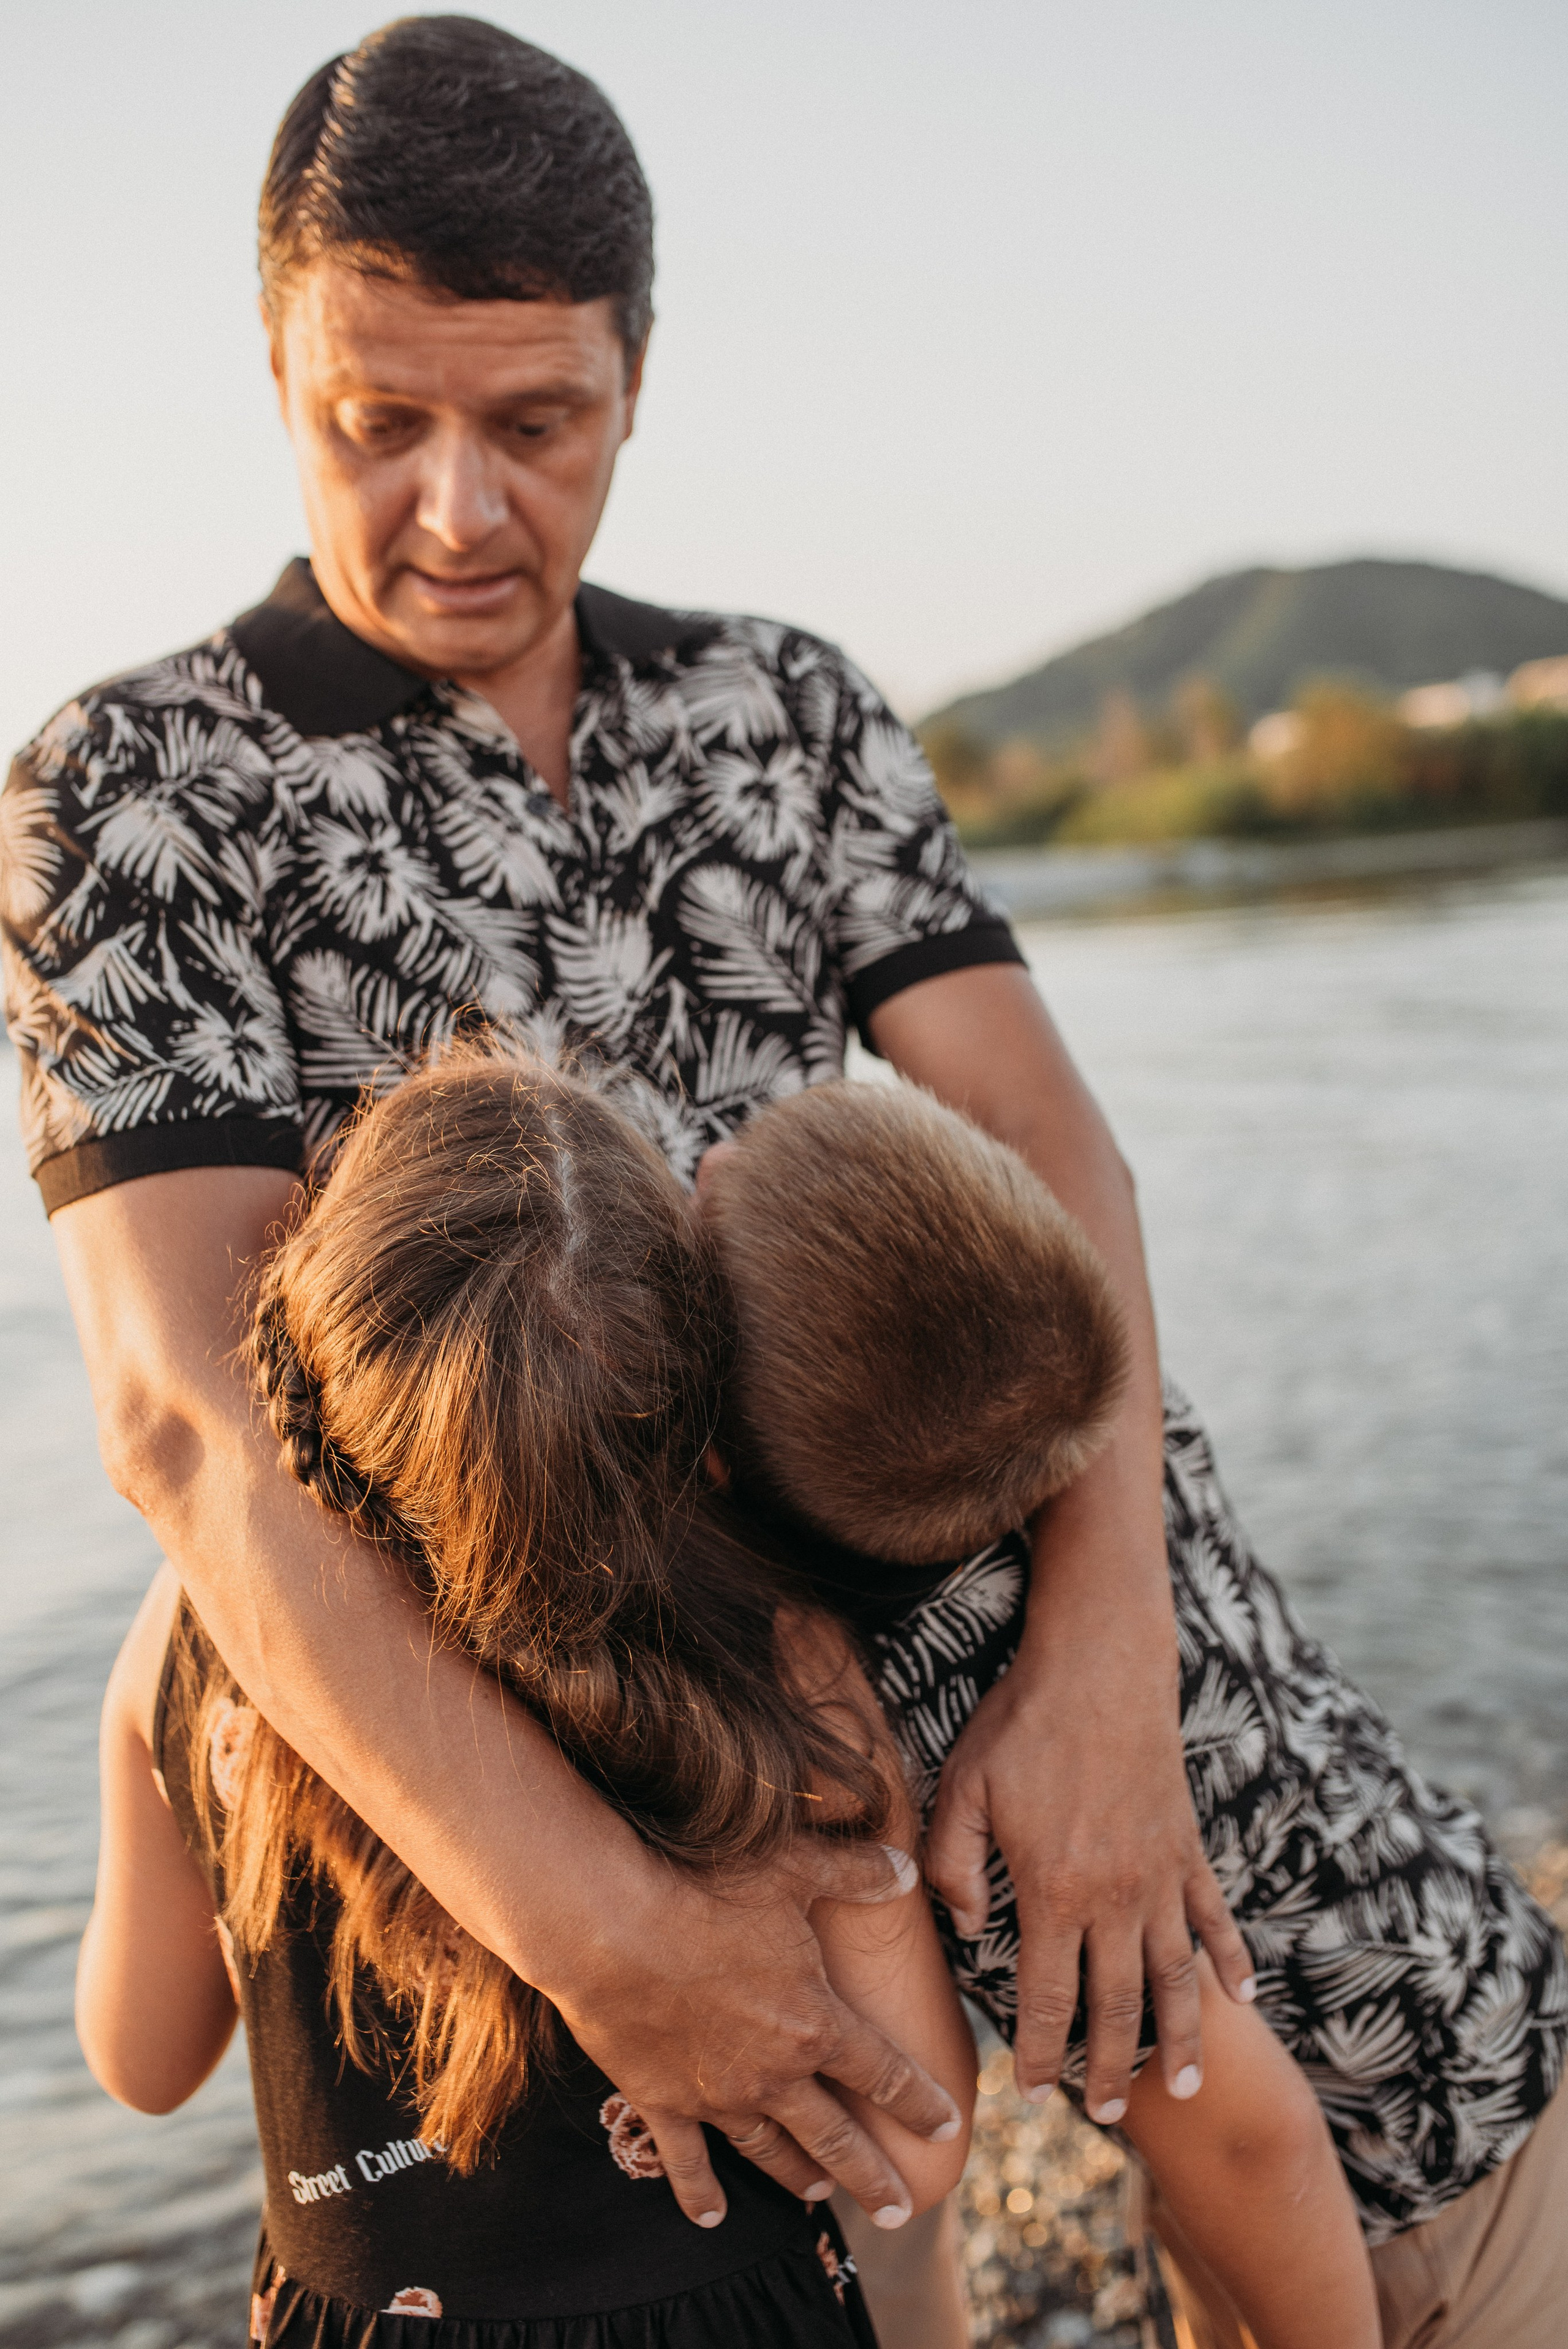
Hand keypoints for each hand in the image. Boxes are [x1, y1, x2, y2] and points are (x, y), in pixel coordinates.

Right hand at [548, 1839, 961, 2228]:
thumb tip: (908, 1869)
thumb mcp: (793, 1866)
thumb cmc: (707, 1888)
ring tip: (820, 2196)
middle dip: (873, 2176)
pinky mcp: (663, 2102)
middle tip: (901, 2213)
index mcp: (815, 2022)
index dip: (920, 2103)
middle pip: (836, 2137)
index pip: (884, 2073)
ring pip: (770, 2150)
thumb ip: (855, 1872)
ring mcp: (717, 2095)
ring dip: (798, 2177)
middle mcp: (774, 2072)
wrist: (613, 1925)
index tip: (949, 2129)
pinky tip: (711, 2219)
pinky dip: (700, 2192)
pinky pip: (687, 2162)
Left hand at [925, 1504, 1254, 2124]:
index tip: (1031, 2091)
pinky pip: (1214, 1916)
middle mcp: (1114, 1895)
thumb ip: (953, 1863)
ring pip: (1175, 1975)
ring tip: (1185, 2089)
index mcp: (1053, 1889)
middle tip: (1106, 2115)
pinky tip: (1244, 1997)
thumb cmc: (1020, 1723)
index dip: (1040, 2050)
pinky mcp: (1186, 1846)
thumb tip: (965, 1923)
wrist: (1099, 1666)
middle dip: (1111, 2067)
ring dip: (1182, 2036)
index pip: (1045, 1995)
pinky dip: (1230, 1959)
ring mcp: (1158, 1873)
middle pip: (1117, 2004)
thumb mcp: (962, 1787)